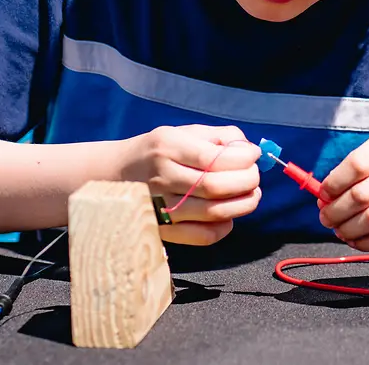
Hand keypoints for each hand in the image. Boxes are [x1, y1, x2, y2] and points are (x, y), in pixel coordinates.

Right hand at [122, 125, 261, 245]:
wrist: (114, 175)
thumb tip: (250, 149)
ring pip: (213, 212)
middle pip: (216, 186)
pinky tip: (229, 216)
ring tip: (251, 193)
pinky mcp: (164, 229)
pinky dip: (224, 227)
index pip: (213, 158)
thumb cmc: (158, 151)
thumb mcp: (183, 133)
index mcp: (168, 147)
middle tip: (254, 176)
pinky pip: (202, 236)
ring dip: (243, 204)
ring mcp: (161, 207)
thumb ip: (219, 137)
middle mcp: (162, 177)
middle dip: (247, 181)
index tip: (254, 155)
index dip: (243, 158)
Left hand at [317, 127, 368, 250]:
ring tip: (340, 229)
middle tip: (326, 217)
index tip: (324, 194)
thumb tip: (327, 193)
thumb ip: (366, 164)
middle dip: (336, 212)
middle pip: (362, 196)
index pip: (356, 164)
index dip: (333, 184)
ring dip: (349, 230)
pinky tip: (359, 240)